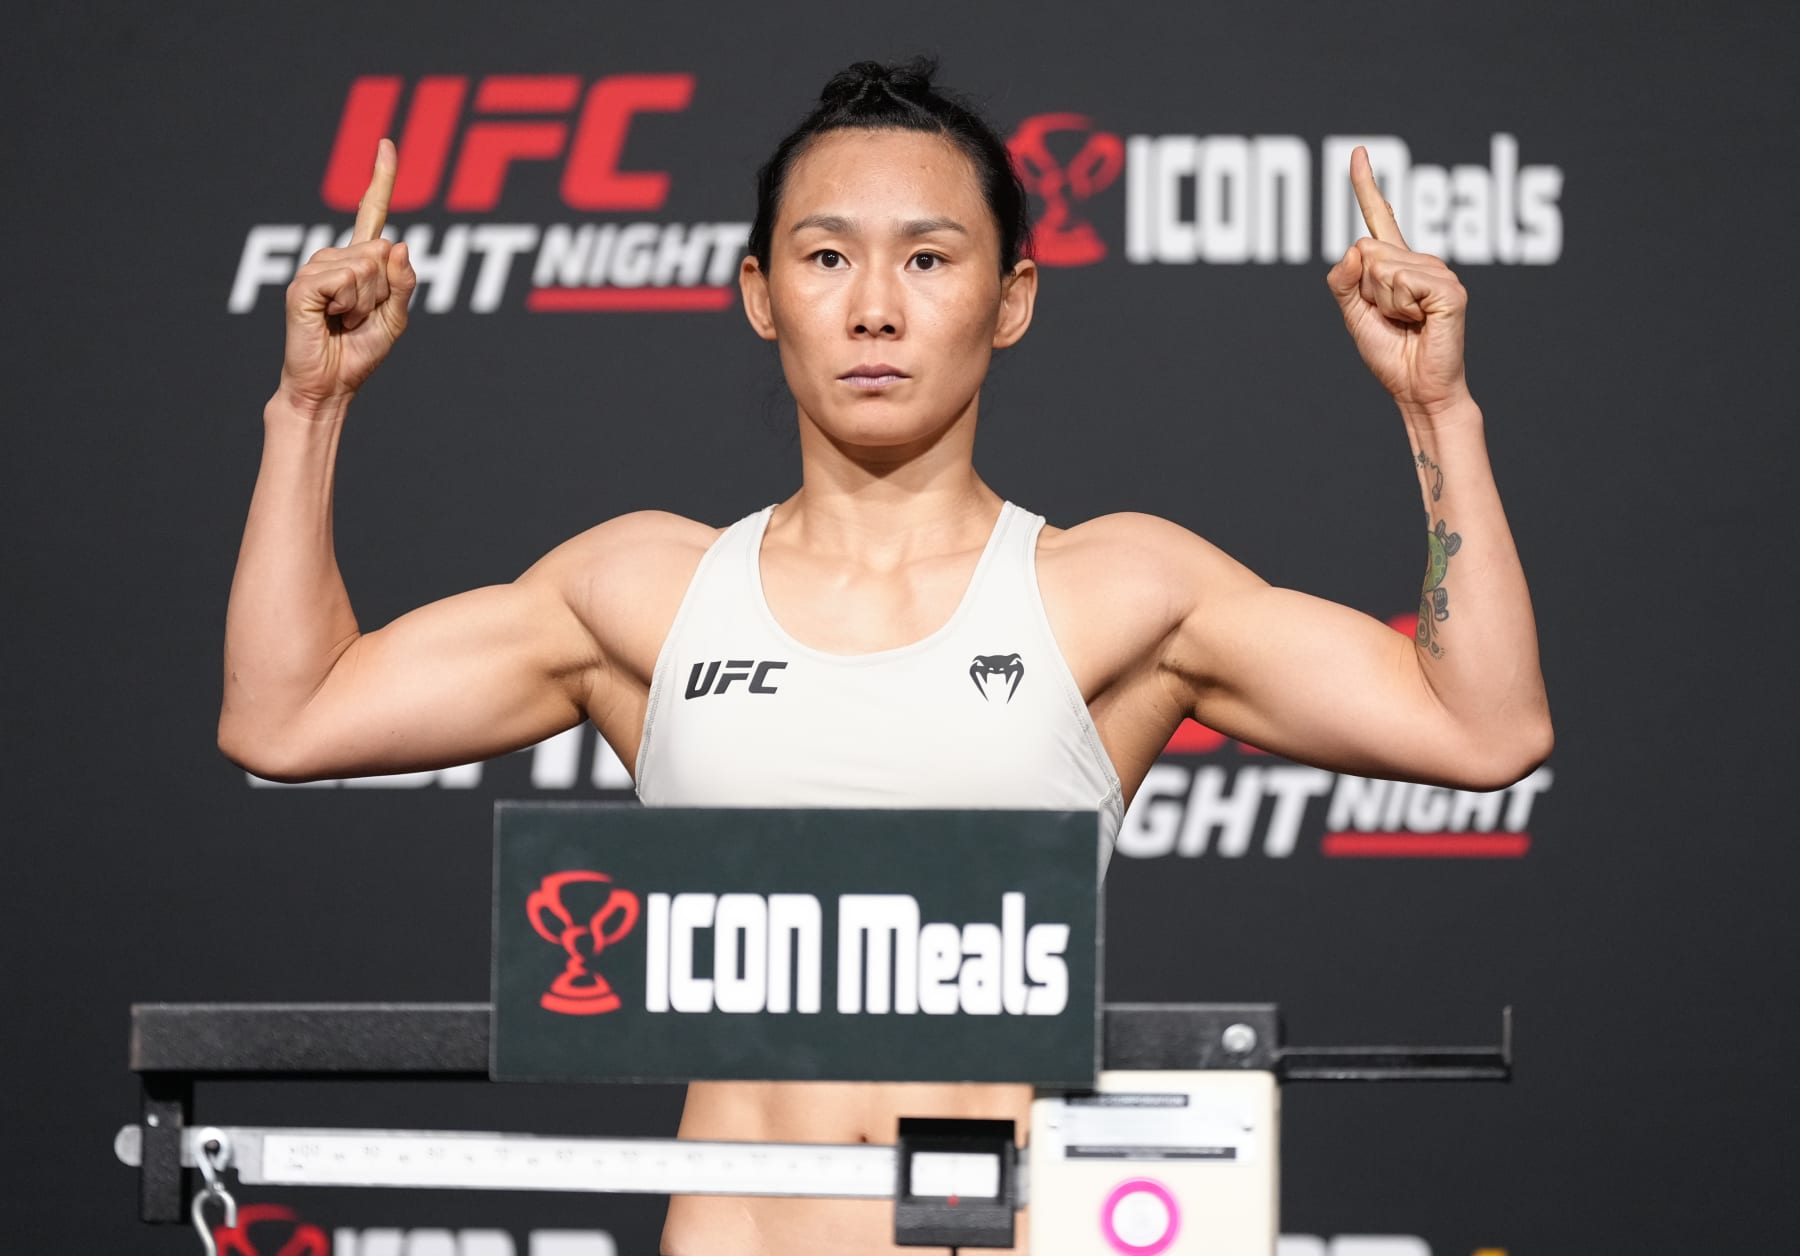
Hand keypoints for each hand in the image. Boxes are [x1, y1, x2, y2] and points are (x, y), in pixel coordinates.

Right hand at [277, 138, 416, 414]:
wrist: (332, 385)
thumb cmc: (359, 353)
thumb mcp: (396, 319)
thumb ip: (403, 284)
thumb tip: (397, 245)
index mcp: (358, 262)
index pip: (372, 213)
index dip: (381, 178)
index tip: (387, 143)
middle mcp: (334, 257)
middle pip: (382, 252)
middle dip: (384, 292)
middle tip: (361, 318)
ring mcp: (315, 269)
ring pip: (366, 267)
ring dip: (367, 303)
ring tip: (345, 322)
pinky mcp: (302, 286)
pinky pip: (347, 280)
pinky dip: (350, 305)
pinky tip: (333, 320)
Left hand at [1326, 146, 1470, 419]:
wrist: (1415, 389)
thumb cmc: (1390, 354)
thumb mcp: (1352, 314)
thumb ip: (1343, 280)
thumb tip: (1357, 245)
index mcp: (1397, 265)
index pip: (1379, 218)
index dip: (1366, 185)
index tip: (1358, 153)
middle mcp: (1420, 261)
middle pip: (1367, 250)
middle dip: (1365, 290)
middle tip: (1390, 317)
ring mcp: (1439, 272)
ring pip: (1382, 266)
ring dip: (1383, 303)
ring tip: (1407, 322)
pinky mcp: (1451, 289)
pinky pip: (1402, 282)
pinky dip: (1400, 308)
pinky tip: (1420, 321)